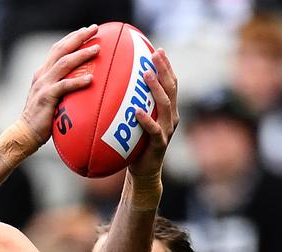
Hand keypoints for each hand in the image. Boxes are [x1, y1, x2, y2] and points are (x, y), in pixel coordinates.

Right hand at [20, 25, 99, 141]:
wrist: (25, 133)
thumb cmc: (41, 119)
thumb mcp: (51, 97)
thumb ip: (62, 87)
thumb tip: (84, 84)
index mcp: (43, 73)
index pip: (57, 49)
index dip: (72, 37)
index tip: (87, 30)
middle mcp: (42, 75)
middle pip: (61, 49)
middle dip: (78, 37)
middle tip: (95, 29)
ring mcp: (43, 85)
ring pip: (64, 63)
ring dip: (81, 54)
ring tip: (97, 49)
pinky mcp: (46, 97)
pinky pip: (64, 86)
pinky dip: (77, 81)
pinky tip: (90, 78)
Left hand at [128, 49, 179, 177]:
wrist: (143, 170)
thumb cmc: (136, 143)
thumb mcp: (134, 120)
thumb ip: (130, 104)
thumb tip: (109, 85)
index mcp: (166, 109)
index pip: (169, 83)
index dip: (166, 66)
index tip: (157, 49)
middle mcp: (171, 117)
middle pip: (171, 88)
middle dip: (165, 69)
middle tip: (155, 54)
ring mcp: (167, 130)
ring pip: (166, 105)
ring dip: (156, 88)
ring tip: (146, 75)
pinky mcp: (160, 144)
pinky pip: (154, 130)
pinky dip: (146, 120)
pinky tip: (137, 112)